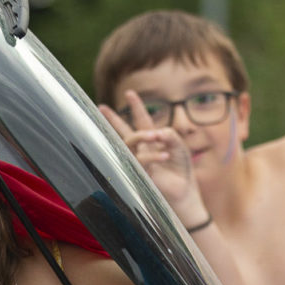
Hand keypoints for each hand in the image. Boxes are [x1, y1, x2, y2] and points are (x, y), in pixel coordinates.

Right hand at [99, 91, 207, 226]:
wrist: (184, 192)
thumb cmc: (181, 169)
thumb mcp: (179, 146)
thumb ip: (169, 134)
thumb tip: (155, 132)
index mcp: (152, 140)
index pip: (142, 120)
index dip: (136, 106)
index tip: (129, 93)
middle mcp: (141, 149)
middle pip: (123, 131)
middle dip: (112, 119)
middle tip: (101, 107)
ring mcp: (138, 161)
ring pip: (129, 143)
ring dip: (141, 136)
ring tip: (155, 135)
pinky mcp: (138, 173)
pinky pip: (141, 159)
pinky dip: (153, 155)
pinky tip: (165, 154)